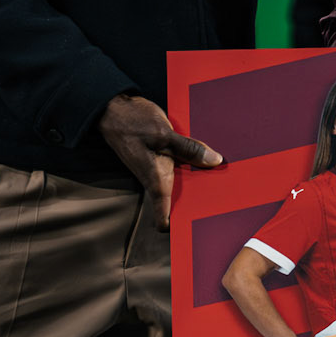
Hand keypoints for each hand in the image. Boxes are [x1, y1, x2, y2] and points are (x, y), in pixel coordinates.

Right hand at [98, 93, 221, 230]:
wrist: (113, 109)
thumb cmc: (132, 122)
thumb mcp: (163, 134)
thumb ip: (189, 148)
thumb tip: (214, 161)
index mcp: (156, 180)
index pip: (163, 218)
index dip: (177, 227)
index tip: (195, 226)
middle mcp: (157, 179)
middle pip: (179, 202)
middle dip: (198, 201)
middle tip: (222, 199)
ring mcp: (158, 170)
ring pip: (182, 183)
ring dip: (197, 179)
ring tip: (221, 175)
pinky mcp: (161, 159)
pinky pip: (180, 167)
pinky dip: (191, 163)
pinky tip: (207, 154)